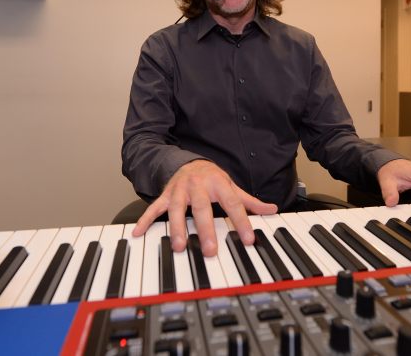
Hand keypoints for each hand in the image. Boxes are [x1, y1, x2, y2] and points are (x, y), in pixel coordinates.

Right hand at [131, 160, 277, 255]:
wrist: (187, 161)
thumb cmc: (211, 178)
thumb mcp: (232, 186)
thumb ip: (250, 201)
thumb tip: (272, 210)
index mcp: (218, 184)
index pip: (233, 204)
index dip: (242, 221)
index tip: (248, 239)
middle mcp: (198, 185)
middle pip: (202, 208)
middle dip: (206, 229)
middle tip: (210, 249)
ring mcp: (179, 190)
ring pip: (177, 208)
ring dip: (176, 227)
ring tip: (179, 246)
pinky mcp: (165, 194)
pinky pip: (154, 207)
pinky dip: (146, 219)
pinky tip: (138, 232)